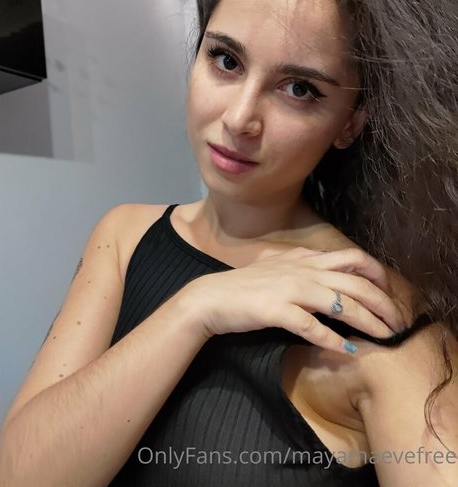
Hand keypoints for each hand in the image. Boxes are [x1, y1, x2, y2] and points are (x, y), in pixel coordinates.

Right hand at [181, 246, 405, 353]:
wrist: (212, 297)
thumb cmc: (246, 285)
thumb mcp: (278, 266)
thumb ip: (304, 264)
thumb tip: (328, 269)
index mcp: (304, 259)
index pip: (352, 257)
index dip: (376, 273)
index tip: (389, 291)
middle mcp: (302, 270)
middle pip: (355, 282)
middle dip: (383, 302)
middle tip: (397, 322)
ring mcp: (290, 289)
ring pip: (341, 304)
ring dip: (368, 321)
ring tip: (385, 337)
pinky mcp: (277, 311)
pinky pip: (311, 326)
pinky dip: (332, 340)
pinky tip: (346, 350)